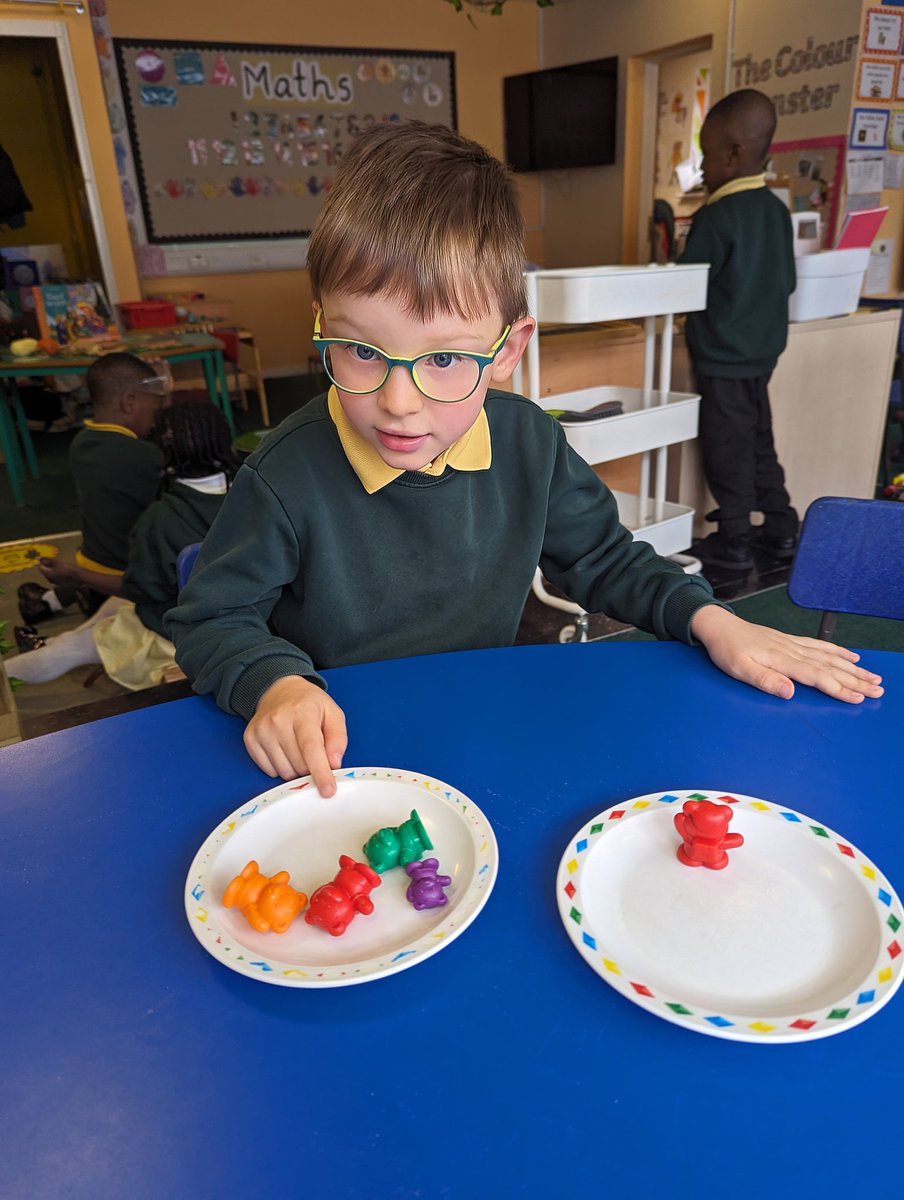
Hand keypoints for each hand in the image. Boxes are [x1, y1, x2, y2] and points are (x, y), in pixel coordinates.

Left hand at [38, 556, 83, 587]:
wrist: (79, 576)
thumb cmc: (68, 568)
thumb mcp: (56, 562)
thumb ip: (47, 560)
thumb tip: (38, 558)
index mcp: (47, 574)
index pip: (40, 568)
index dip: (43, 562)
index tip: (49, 559)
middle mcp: (49, 579)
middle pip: (45, 571)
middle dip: (48, 566)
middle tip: (55, 562)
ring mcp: (55, 582)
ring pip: (50, 574)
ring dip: (53, 570)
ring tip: (60, 566)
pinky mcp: (60, 583)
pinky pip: (55, 577)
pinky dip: (57, 574)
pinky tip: (63, 571)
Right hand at [244, 675, 347, 794]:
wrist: (278, 690)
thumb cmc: (308, 704)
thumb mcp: (333, 713)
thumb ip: (338, 739)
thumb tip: (334, 764)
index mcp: (302, 712)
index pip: (311, 748)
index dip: (320, 772)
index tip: (328, 790)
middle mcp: (278, 721)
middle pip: (299, 764)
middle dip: (311, 768)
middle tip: (314, 754)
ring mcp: (261, 730)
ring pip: (284, 772)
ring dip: (296, 769)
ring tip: (298, 748)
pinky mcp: (250, 739)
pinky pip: (269, 770)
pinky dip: (281, 767)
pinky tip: (284, 750)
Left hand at [690, 605, 883, 703]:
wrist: (719, 627)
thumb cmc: (726, 650)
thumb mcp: (739, 669)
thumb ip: (765, 680)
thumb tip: (789, 692)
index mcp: (782, 660)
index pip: (817, 677)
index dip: (839, 689)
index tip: (859, 698)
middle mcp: (792, 651)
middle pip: (830, 667)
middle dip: (855, 680)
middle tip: (878, 689)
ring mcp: (793, 644)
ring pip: (829, 657)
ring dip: (852, 668)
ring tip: (873, 676)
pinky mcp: (790, 641)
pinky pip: (820, 645)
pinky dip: (838, 651)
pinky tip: (850, 656)